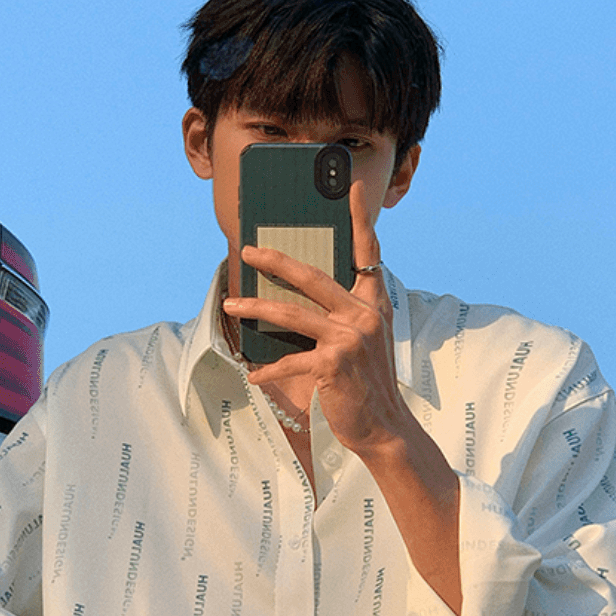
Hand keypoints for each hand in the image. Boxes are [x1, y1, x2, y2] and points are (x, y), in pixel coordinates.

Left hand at [225, 179, 408, 457]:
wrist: (384, 427)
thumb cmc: (367, 383)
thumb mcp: (365, 342)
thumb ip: (344, 315)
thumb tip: (303, 298)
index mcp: (374, 304)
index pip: (368, 254)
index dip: (359, 221)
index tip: (351, 188)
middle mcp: (364, 315)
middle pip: (313, 277)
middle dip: (277, 260)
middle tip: (249, 249)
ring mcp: (350, 338)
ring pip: (293, 313)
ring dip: (256, 307)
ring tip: (231, 304)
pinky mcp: (333, 364)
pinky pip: (290, 360)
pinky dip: (269, 369)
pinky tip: (253, 375)